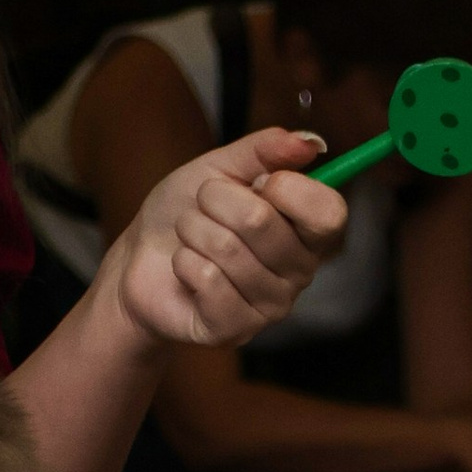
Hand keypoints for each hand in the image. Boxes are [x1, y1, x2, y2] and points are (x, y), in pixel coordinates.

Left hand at [106, 128, 345, 352]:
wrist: (142, 256)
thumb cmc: (185, 212)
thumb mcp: (221, 167)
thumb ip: (265, 151)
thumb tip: (310, 142)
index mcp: (305, 235)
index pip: (329, 213)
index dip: (287, 187)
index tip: (258, 182)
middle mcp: (297, 275)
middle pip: (261, 221)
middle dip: (214, 200)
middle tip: (205, 208)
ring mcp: (269, 307)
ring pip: (227, 248)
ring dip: (193, 231)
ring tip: (192, 239)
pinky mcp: (235, 329)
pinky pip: (208, 280)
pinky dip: (184, 262)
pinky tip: (186, 272)